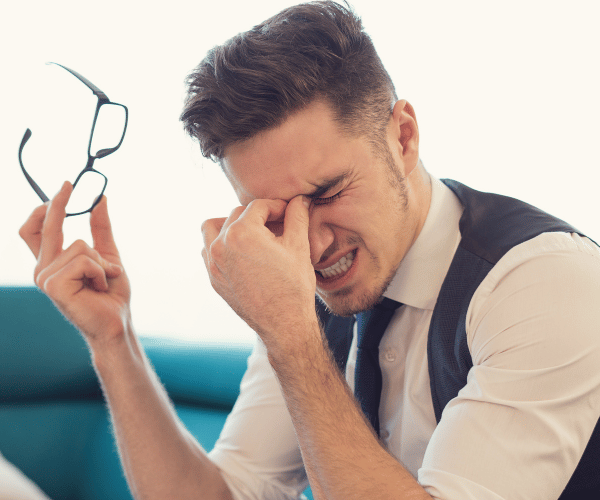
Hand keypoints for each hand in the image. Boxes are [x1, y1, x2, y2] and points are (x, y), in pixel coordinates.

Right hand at [19, 182, 130, 345]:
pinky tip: (99, 286)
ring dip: (101, 261)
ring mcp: (46, 278)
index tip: (65, 187)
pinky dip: (100, 270)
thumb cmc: (111, 293)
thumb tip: (100, 199)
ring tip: (103, 279)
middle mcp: (43, 269)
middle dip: (58, 203)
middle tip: (68, 184)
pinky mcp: (54, 286)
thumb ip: (101, 228)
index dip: (45, 208)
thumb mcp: (108, 254)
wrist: (117, 320)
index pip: (36, 230)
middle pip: (46, 228)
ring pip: (80, 246)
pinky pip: (83, 260)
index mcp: (52, 262)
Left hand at [202, 196, 317, 352]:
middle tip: (278, 224)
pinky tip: (242, 252)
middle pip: (237, 214)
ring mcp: (213, 263)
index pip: (259, 206)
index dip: (277, 206)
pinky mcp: (213, 278)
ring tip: (253, 234)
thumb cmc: (294, 286)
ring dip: (231, 225)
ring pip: (213, 228)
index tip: (289, 212)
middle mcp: (221, 244)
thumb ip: (297, 216)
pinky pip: (209, 250)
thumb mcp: (299, 246)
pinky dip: (222, 245)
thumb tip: (300, 199)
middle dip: (258, 215)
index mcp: (242, 232)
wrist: (284, 324)